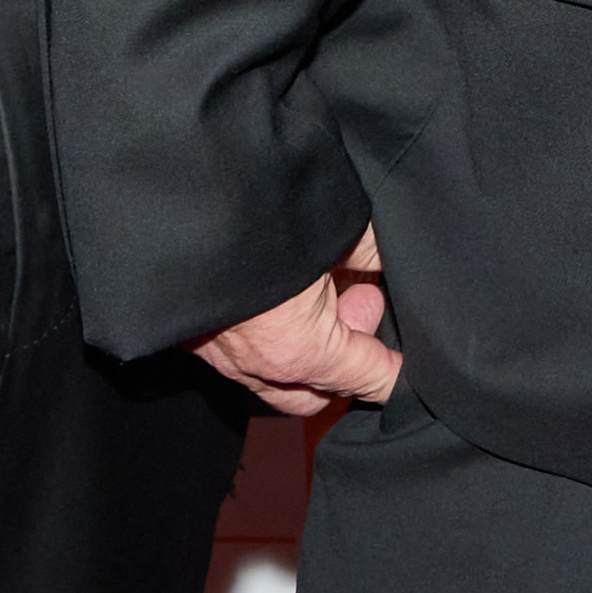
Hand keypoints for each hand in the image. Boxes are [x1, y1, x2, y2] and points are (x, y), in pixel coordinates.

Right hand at [197, 224, 399, 416]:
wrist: (185, 201)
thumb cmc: (262, 213)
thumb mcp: (335, 227)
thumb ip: (369, 249)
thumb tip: (385, 254)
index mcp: (297, 349)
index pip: (365, 374)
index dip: (392, 373)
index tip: (405, 371)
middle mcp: (256, 365)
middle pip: (317, 392)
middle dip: (346, 358)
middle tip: (359, 301)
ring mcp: (219, 353)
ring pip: (276, 376)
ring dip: (306, 344)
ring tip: (321, 287)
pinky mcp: (193, 332)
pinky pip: (242, 353)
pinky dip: (270, 332)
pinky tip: (281, 289)